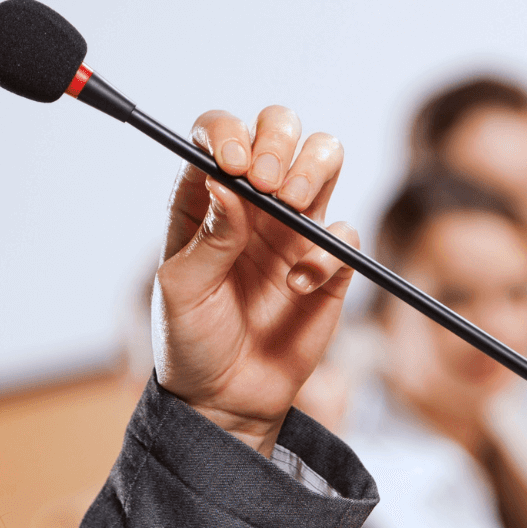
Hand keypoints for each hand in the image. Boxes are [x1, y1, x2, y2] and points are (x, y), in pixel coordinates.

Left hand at [153, 105, 357, 455]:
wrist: (225, 399)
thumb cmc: (190, 340)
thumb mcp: (181, 289)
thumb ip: (207, 237)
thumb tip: (226, 182)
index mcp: (205, 197)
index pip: (218, 133)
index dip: (228, 133)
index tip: (234, 164)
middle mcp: (251, 201)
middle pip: (278, 128)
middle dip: (278, 140)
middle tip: (268, 184)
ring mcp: (293, 227)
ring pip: (324, 157)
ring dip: (313, 167)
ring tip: (292, 206)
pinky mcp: (328, 264)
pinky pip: (345, 232)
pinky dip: (327, 252)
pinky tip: (296, 285)